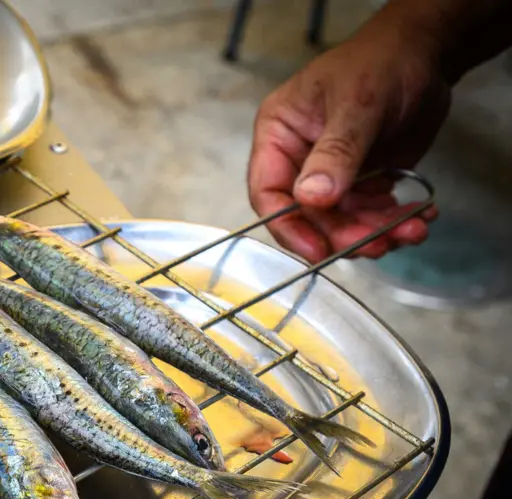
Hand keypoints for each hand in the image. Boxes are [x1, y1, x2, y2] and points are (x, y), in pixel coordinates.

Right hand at [248, 20, 448, 261]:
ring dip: (376, 232)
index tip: (319, 250)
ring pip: (343, 221)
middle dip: (345, 233)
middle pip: (309, 216)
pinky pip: (371, 214)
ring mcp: (331, 175)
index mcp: (279, 136)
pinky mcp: (362, 183)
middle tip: (379, 243)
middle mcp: (299, 161)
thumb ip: (336, 152)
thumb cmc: (380, 63)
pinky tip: (419, 216)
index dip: (289, 225)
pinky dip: (395, 221)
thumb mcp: (357, 104)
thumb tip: (312, 198)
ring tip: (411, 230)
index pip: (268, 192)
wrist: (424, 54)